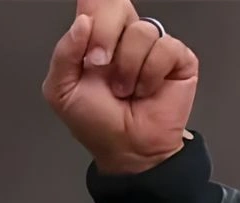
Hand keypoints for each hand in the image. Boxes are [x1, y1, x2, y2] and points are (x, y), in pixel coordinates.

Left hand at [42, 0, 198, 174]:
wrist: (126, 150)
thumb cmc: (96, 124)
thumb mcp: (62, 93)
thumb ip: (63, 55)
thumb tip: (82, 21)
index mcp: (97, 39)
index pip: (95, 4)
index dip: (94, 3)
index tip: (88, 6)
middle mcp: (124, 37)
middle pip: (117, 6)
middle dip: (104, 36)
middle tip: (99, 65)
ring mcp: (152, 46)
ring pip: (141, 31)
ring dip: (127, 69)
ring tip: (125, 91)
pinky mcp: (177, 58)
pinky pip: (165, 48)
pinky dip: (150, 75)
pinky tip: (146, 91)